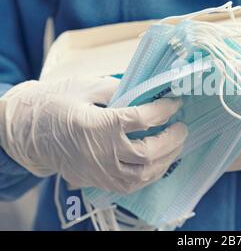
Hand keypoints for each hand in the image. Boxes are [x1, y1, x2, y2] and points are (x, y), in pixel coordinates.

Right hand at [0, 76, 187, 193]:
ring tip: (176, 144)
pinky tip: (159, 161)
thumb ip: (118, 89)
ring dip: (165, 160)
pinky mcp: (97, 180)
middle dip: (171, 140)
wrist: (27, 131)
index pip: (142, 120)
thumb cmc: (55, 104)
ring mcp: (99, 170)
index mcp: (97, 124)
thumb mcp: (85, 86)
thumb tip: (146, 91)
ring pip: (142, 174)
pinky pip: (131, 185)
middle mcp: (101, 152)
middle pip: (147, 153)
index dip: (163, 110)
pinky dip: (150, 174)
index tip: (174, 103)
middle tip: (182, 127)